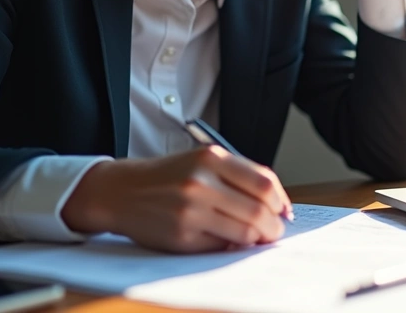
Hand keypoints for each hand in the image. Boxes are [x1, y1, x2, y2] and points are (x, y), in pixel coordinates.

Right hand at [61, 147, 292, 252]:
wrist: (121, 190)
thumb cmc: (168, 177)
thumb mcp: (201, 161)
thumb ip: (237, 177)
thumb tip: (277, 206)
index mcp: (211, 158)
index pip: (264, 183)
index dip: (281, 201)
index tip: (283, 211)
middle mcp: (201, 182)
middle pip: (259, 210)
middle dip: (274, 226)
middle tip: (274, 232)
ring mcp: (190, 210)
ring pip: (244, 232)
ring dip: (256, 239)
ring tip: (254, 238)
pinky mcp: (181, 235)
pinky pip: (220, 246)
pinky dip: (230, 246)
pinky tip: (225, 239)